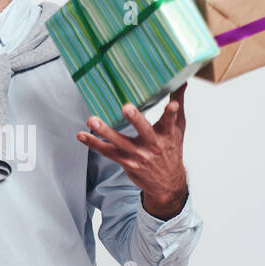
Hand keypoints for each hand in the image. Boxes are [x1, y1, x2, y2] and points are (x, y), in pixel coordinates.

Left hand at [77, 82, 188, 220]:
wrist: (167, 183)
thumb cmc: (172, 150)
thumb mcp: (178, 129)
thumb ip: (178, 104)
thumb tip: (183, 82)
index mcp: (167, 134)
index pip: (170, 122)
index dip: (171, 113)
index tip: (171, 105)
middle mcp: (153, 145)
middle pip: (144, 131)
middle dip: (135, 119)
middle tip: (126, 108)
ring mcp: (138, 155)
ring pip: (120, 142)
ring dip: (105, 131)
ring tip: (92, 121)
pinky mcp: (126, 162)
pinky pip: (108, 152)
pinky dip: (94, 143)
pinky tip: (82, 135)